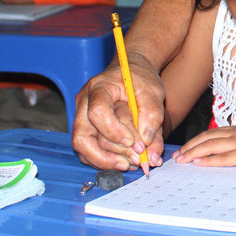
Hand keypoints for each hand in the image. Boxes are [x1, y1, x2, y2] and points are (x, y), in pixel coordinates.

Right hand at [72, 54, 165, 170]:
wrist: (131, 72)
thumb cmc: (140, 79)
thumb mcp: (153, 91)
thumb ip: (152, 114)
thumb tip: (146, 143)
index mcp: (99, 88)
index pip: (98, 113)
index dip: (114, 131)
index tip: (133, 142)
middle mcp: (84, 103)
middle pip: (83, 137)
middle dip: (110, 154)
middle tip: (137, 160)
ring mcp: (81, 117)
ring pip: (83, 147)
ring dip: (107, 161)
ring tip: (132, 163)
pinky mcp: (86, 128)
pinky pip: (87, 150)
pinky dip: (104, 160)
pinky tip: (124, 161)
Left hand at [172, 124, 235, 167]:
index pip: (212, 132)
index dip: (197, 140)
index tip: (186, 147)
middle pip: (206, 138)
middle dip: (189, 147)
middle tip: (177, 155)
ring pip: (210, 146)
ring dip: (193, 153)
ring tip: (181, 160)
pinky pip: (222, 158)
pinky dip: (208, 160)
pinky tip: (198, 163)